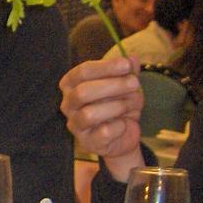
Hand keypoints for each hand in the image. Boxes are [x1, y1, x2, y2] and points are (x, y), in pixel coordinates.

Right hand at [59, 56, 144, 175]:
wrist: (123, 135)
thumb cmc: (118, 106)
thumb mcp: (125, 85)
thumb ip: (127, 71)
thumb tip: (132, 59)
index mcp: (72, 85)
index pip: (81, 72)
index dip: (105, 67)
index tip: (126, 65)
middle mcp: (68, 104)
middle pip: (82, 92)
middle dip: (112, 86)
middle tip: (134, 83)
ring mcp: (75, 125)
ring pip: (89, 114)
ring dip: (116, 106)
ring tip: (130, 105)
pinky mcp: (87, 143)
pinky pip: (104, 132)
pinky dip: (120, 126)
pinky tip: (124, 124)